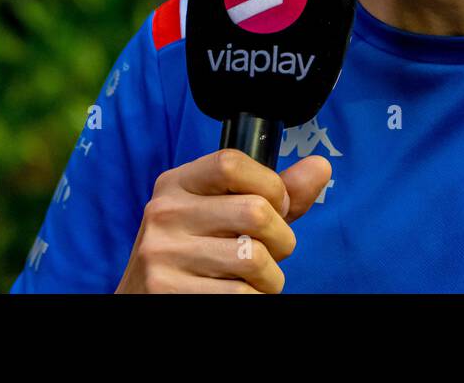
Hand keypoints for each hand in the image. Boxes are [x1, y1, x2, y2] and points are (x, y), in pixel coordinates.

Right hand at [115, 148, 331, 292]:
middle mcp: (164, 214)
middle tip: (270, 252)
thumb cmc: (198, 253)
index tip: (277, 207)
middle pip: (254, 211)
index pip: (231, 163)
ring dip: (270, 277)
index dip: (270, 186)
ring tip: (254, 279)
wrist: (143, 299)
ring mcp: (162, 255)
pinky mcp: (168, 292)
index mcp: (176, 184)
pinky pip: (241, 295)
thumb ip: (273, 193)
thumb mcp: (225, 214)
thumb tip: (320, 166)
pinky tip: (237, 294)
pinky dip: (255, 299)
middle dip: (281, 239)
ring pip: (253, 258)